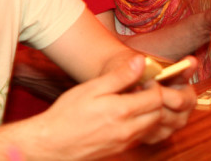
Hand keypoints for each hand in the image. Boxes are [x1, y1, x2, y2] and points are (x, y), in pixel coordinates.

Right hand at [30, 55, 195, 159]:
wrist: (52, 143)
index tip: (143, 80)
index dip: (154, 86)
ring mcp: (126, 142)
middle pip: (158, 113)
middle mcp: (129, 130)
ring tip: (133, 100)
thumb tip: (141, 61)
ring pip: (152, 126)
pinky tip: (125, 115)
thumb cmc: (68, 113)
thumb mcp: (92, 88)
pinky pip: (141, 136)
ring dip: (149, 112)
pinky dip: (141, 124)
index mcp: (123, 111)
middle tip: (141, 89)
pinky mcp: (121, 150)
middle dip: (156, 99)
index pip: (157, 98)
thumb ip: (120, 76)